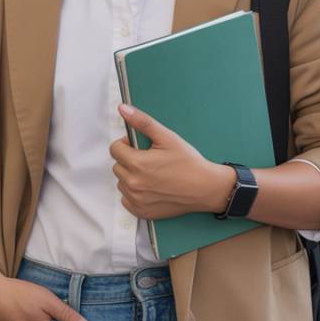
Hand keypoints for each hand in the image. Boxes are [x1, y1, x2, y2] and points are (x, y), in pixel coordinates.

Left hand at [110, 104, 235, 218]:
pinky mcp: (141, 211)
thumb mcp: (167, 137)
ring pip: (122, 182)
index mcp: (137, 163)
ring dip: (131, 176)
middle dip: (129, 160)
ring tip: (152, 174)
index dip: (127, 144)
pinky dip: (135, 193)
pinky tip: (151, 187)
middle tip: (150, 160)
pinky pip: (126, 199)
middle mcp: (133, 184)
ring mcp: (136, 200)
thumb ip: (142, 122)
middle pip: (117, 165)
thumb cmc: (189, 162)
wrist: (205, 188)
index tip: (140, 147)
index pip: (114, 149)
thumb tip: (123, 109)